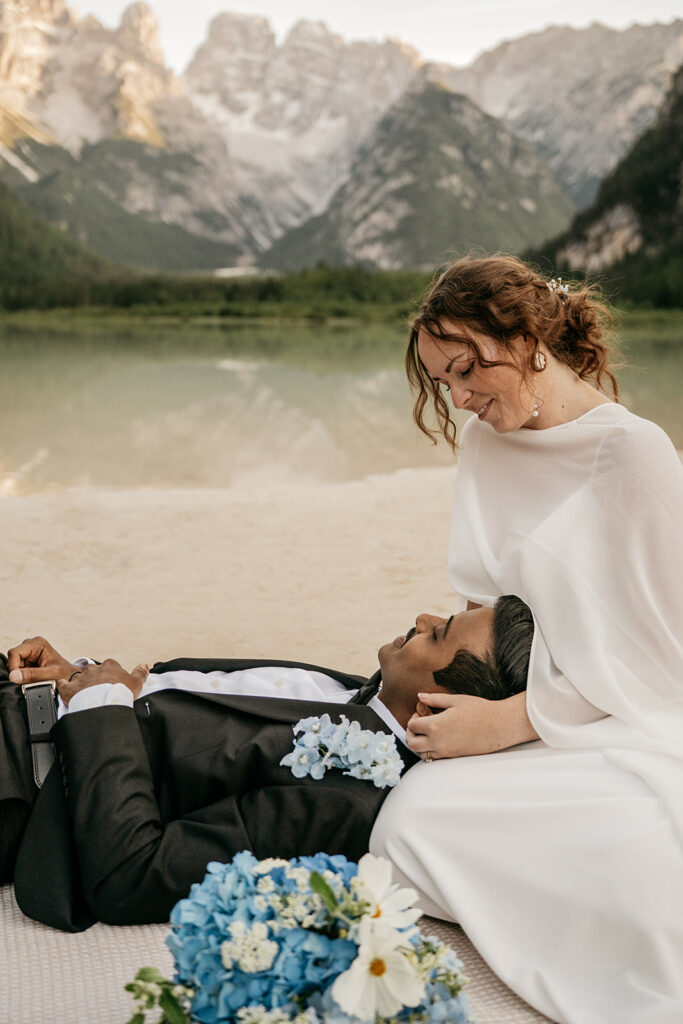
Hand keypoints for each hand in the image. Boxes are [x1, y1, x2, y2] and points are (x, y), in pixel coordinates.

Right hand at [7, 636, 73, 684]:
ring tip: (35, 678)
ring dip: (21, 674)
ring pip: (14, 665)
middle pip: (13, 659)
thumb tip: (14, 676)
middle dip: (18, 671)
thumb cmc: (64, 674)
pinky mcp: (28, 660)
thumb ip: (33, 675)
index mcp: (37, 643)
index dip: (14, 667)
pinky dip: (23, 675)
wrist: (70, 677)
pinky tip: (33, 677)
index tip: (19, 678)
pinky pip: (18, 669)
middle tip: (30, 679)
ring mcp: (29, 652)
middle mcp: (31, 645)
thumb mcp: (50, 675)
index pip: (14, 653)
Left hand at [57, 659, 148, 705]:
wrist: (101, 705)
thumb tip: (145, 665)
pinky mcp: (69, 688)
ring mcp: (80, 677)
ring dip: (81, 685)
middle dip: (96, 680)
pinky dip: (63, 686)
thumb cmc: (119, 694)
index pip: (111, 667)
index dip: (112, 677)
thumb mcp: (136, 683)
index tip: (113, 685)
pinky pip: (63, 684)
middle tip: (100, 692)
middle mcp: (94, 669)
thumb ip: (141, 672)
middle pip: (95, 672)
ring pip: (80, 678)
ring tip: (85, 696)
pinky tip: (65, 691)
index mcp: (110, 666)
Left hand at [407, 690, 537, 759]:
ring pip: (421, 754)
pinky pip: (434, 758)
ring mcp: (446, 752)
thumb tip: (419, 696)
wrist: (499, 726)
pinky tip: (438, 739)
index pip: (412, 726)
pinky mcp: (454, 757)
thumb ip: (434, 699)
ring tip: (427, 733)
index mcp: (436, 726)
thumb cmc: (480, 710)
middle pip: (412, 744)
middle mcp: (438, 742)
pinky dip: (429, 750)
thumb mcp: (456, 700)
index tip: (420, 712)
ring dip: (419, 744)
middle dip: (410, 733)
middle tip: (418, 724)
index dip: (413, 718)